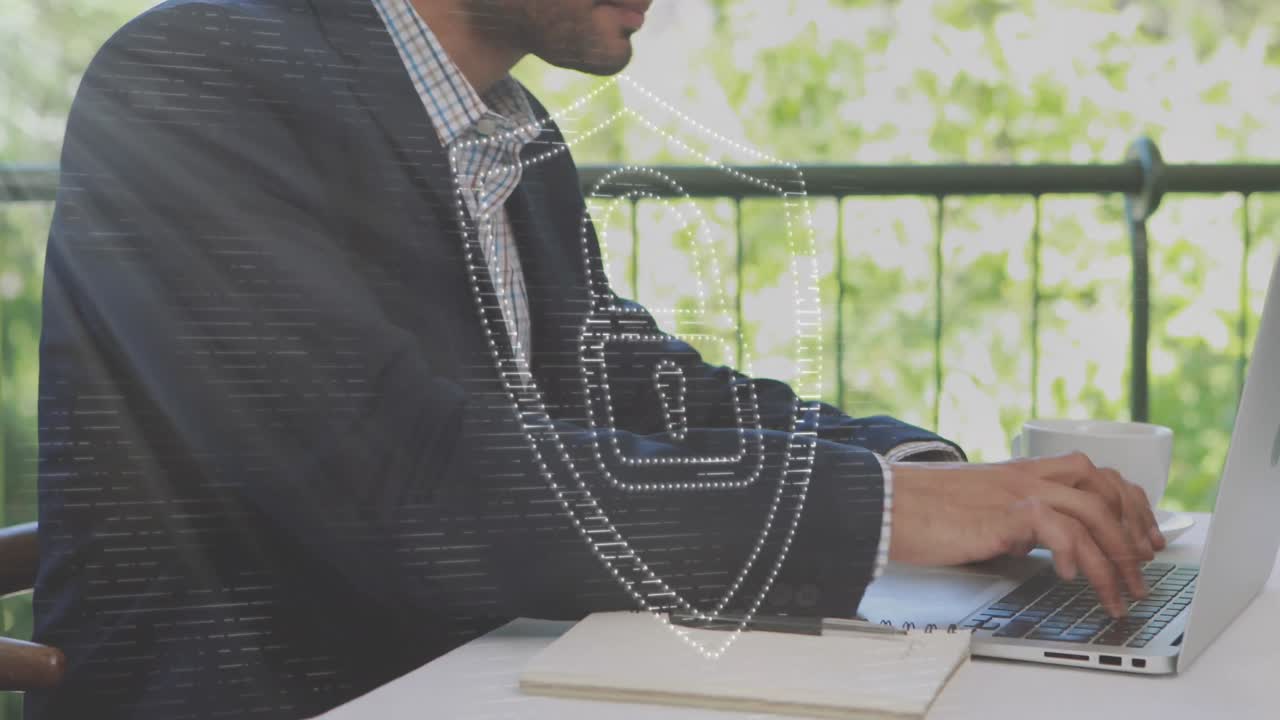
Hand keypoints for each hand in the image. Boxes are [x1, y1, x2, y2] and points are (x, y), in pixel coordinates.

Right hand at [887, 452, 1166, 616]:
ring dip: (1114, 559)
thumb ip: (1014, 522)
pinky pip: (1058, 529)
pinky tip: (1070, 577)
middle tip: (1143, 573)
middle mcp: (1027, 476)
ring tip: (1119, 594)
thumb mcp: (979, 511)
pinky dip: (1075, 554)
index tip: (1144, 538)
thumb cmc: (920, 511)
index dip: (1130, 505)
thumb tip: (1038, 546)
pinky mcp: (1003, 514)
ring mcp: (1017, 492)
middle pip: (1105, 491)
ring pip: (1092, 514)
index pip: (1096, 474)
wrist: (884, 504)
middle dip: (1134, 535)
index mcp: (1023, 472)